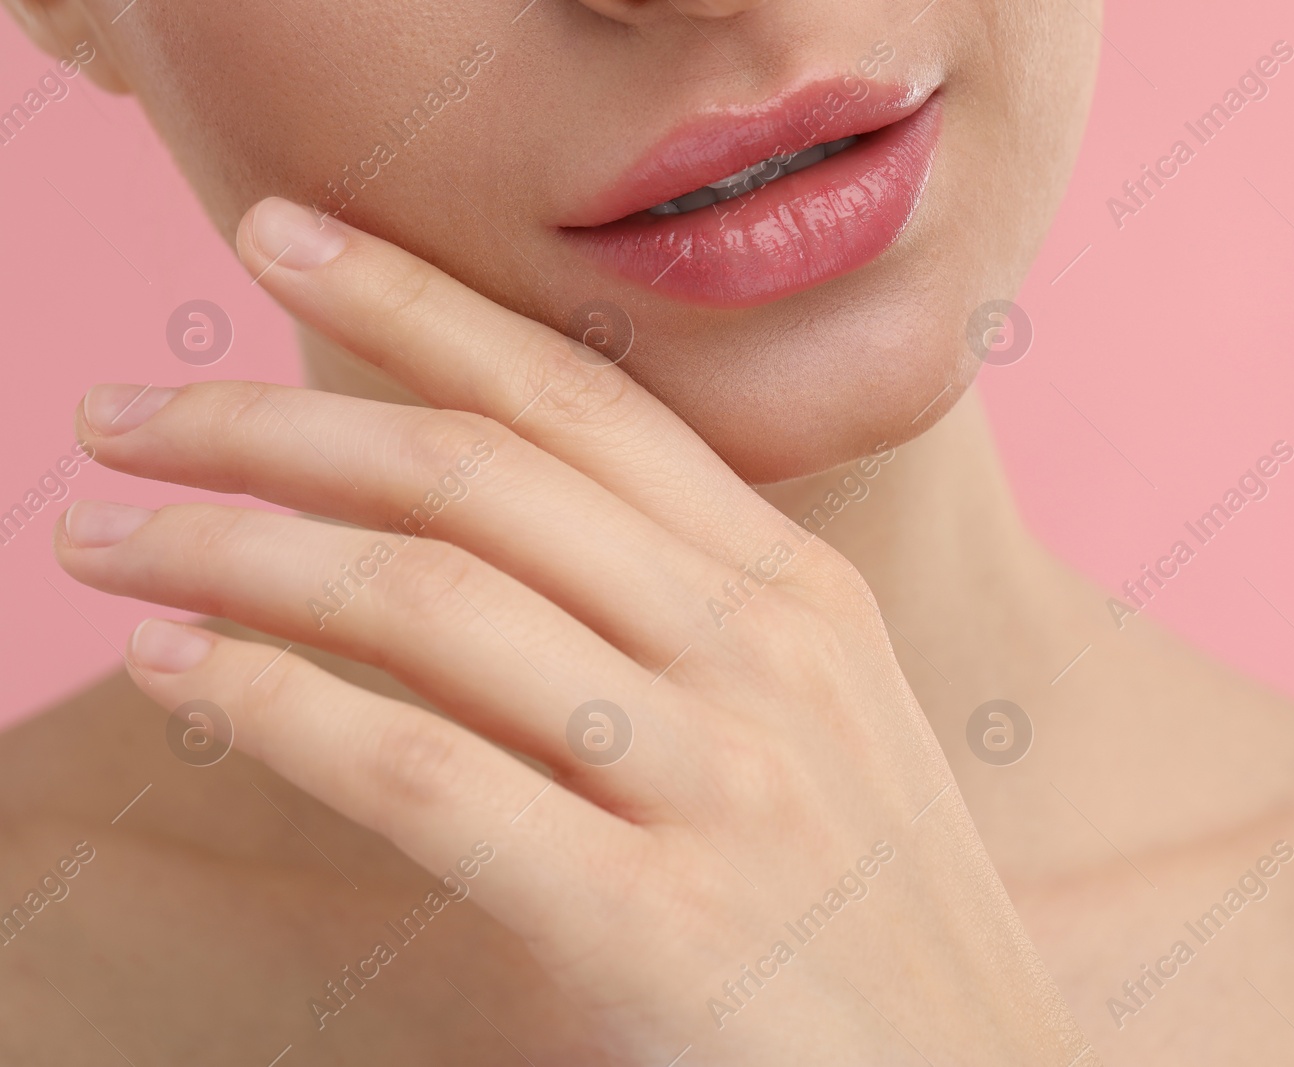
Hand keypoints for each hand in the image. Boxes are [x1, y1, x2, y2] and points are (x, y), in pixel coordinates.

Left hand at [56, 197, 1090, 1064]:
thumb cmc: (864, 903)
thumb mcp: (806, 713)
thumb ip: (671, 611)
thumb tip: (464, 538)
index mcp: (795, 584)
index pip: (580, 395)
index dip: (415, 298)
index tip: (281, 231)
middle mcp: (762, 650)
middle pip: (475, 474)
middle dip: (268, 420)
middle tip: (116, 413)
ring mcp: (719, 780)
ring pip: (430, 599)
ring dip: (233, 546)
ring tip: (103, 536)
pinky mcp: (655, 924)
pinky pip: (427, 773)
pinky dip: (278, 706)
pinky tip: (181, 672)